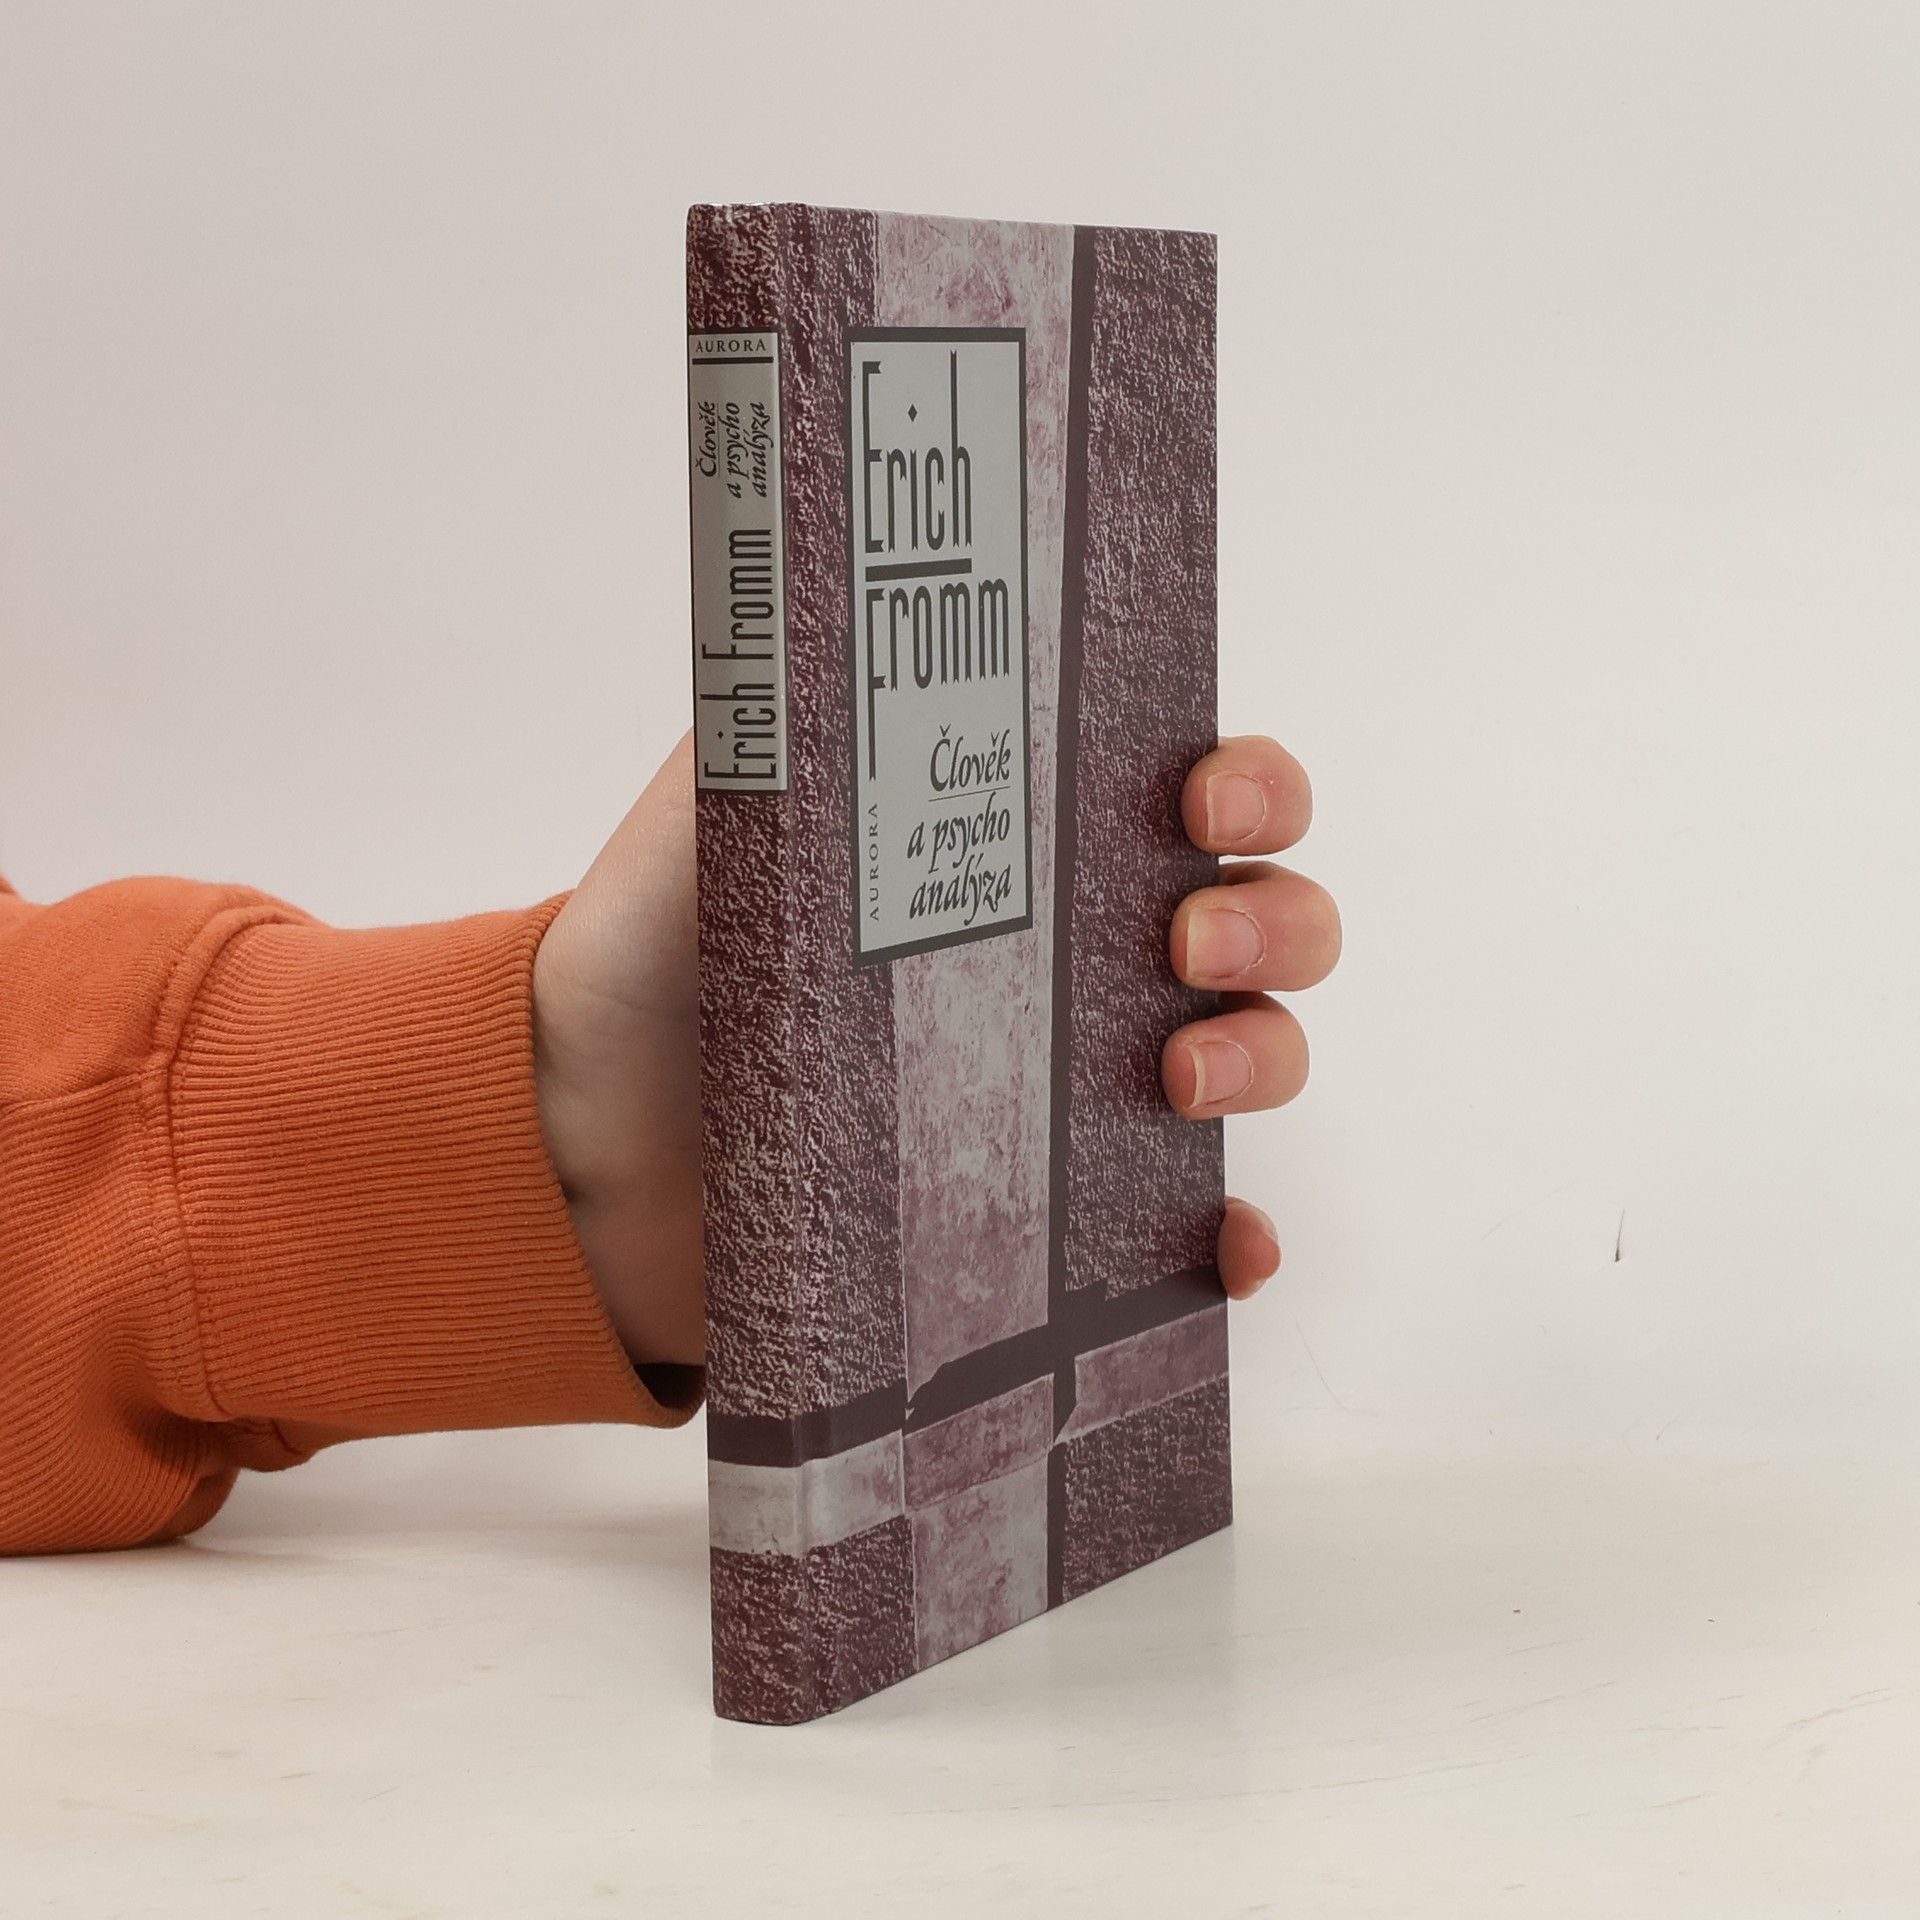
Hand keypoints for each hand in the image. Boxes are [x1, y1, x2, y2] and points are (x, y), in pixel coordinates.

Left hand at [532, 729, 1338, 1368]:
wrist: (586, 1134)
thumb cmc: (664, 955)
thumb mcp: (726, 801)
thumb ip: (804, 709)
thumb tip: (871, 609)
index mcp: (1033, 848)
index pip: (1197, 792)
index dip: (1249, 784)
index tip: (1202, 798)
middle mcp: (1078, 960)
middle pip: (1263, 919)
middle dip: (1272, 918)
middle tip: (1182, 940)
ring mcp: (1076, 1086)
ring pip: (1254, 1055)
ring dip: (1263, 1058)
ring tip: (1175, 1081)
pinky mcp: (1052, 1214)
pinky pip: (1185, 1230)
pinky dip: (1232, 1240)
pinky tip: (1225, 1244)